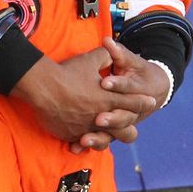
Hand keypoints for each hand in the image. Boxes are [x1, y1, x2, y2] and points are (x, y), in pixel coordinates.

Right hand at [12, 47, 156, 148]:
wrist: (42, 87)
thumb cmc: (67, 72)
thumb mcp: (89, 60)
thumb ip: (105, 56)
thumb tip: (110, 49)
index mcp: (109, 98)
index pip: (134, 103)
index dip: (143, 102)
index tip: (150, 102)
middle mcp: (101, 116)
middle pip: (125, 131)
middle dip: (130, 129)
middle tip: (131, 127)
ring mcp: (86, 128)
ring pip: (104, 140)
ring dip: (108, 137)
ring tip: (109, 136)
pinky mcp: (71, 135)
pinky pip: (82, 142)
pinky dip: (84, 140)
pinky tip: (84, 141)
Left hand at [79, 37, 171, 148]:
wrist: (152, 92)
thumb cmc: (137, 73)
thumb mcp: (129, 62)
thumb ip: (118, 53)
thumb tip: (108, 40)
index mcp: (136, 93)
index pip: (127, 89)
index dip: (117, 85)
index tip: (104, 82)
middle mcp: (130, 111)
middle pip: (123, 118)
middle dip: (112, 119)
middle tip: (98, 119)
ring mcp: (120, 124)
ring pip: (112, 136)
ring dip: (98, 138)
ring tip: (84, 138)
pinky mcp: (109, 132)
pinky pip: (99, 141)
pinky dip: (87, 144)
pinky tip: (74, 146)